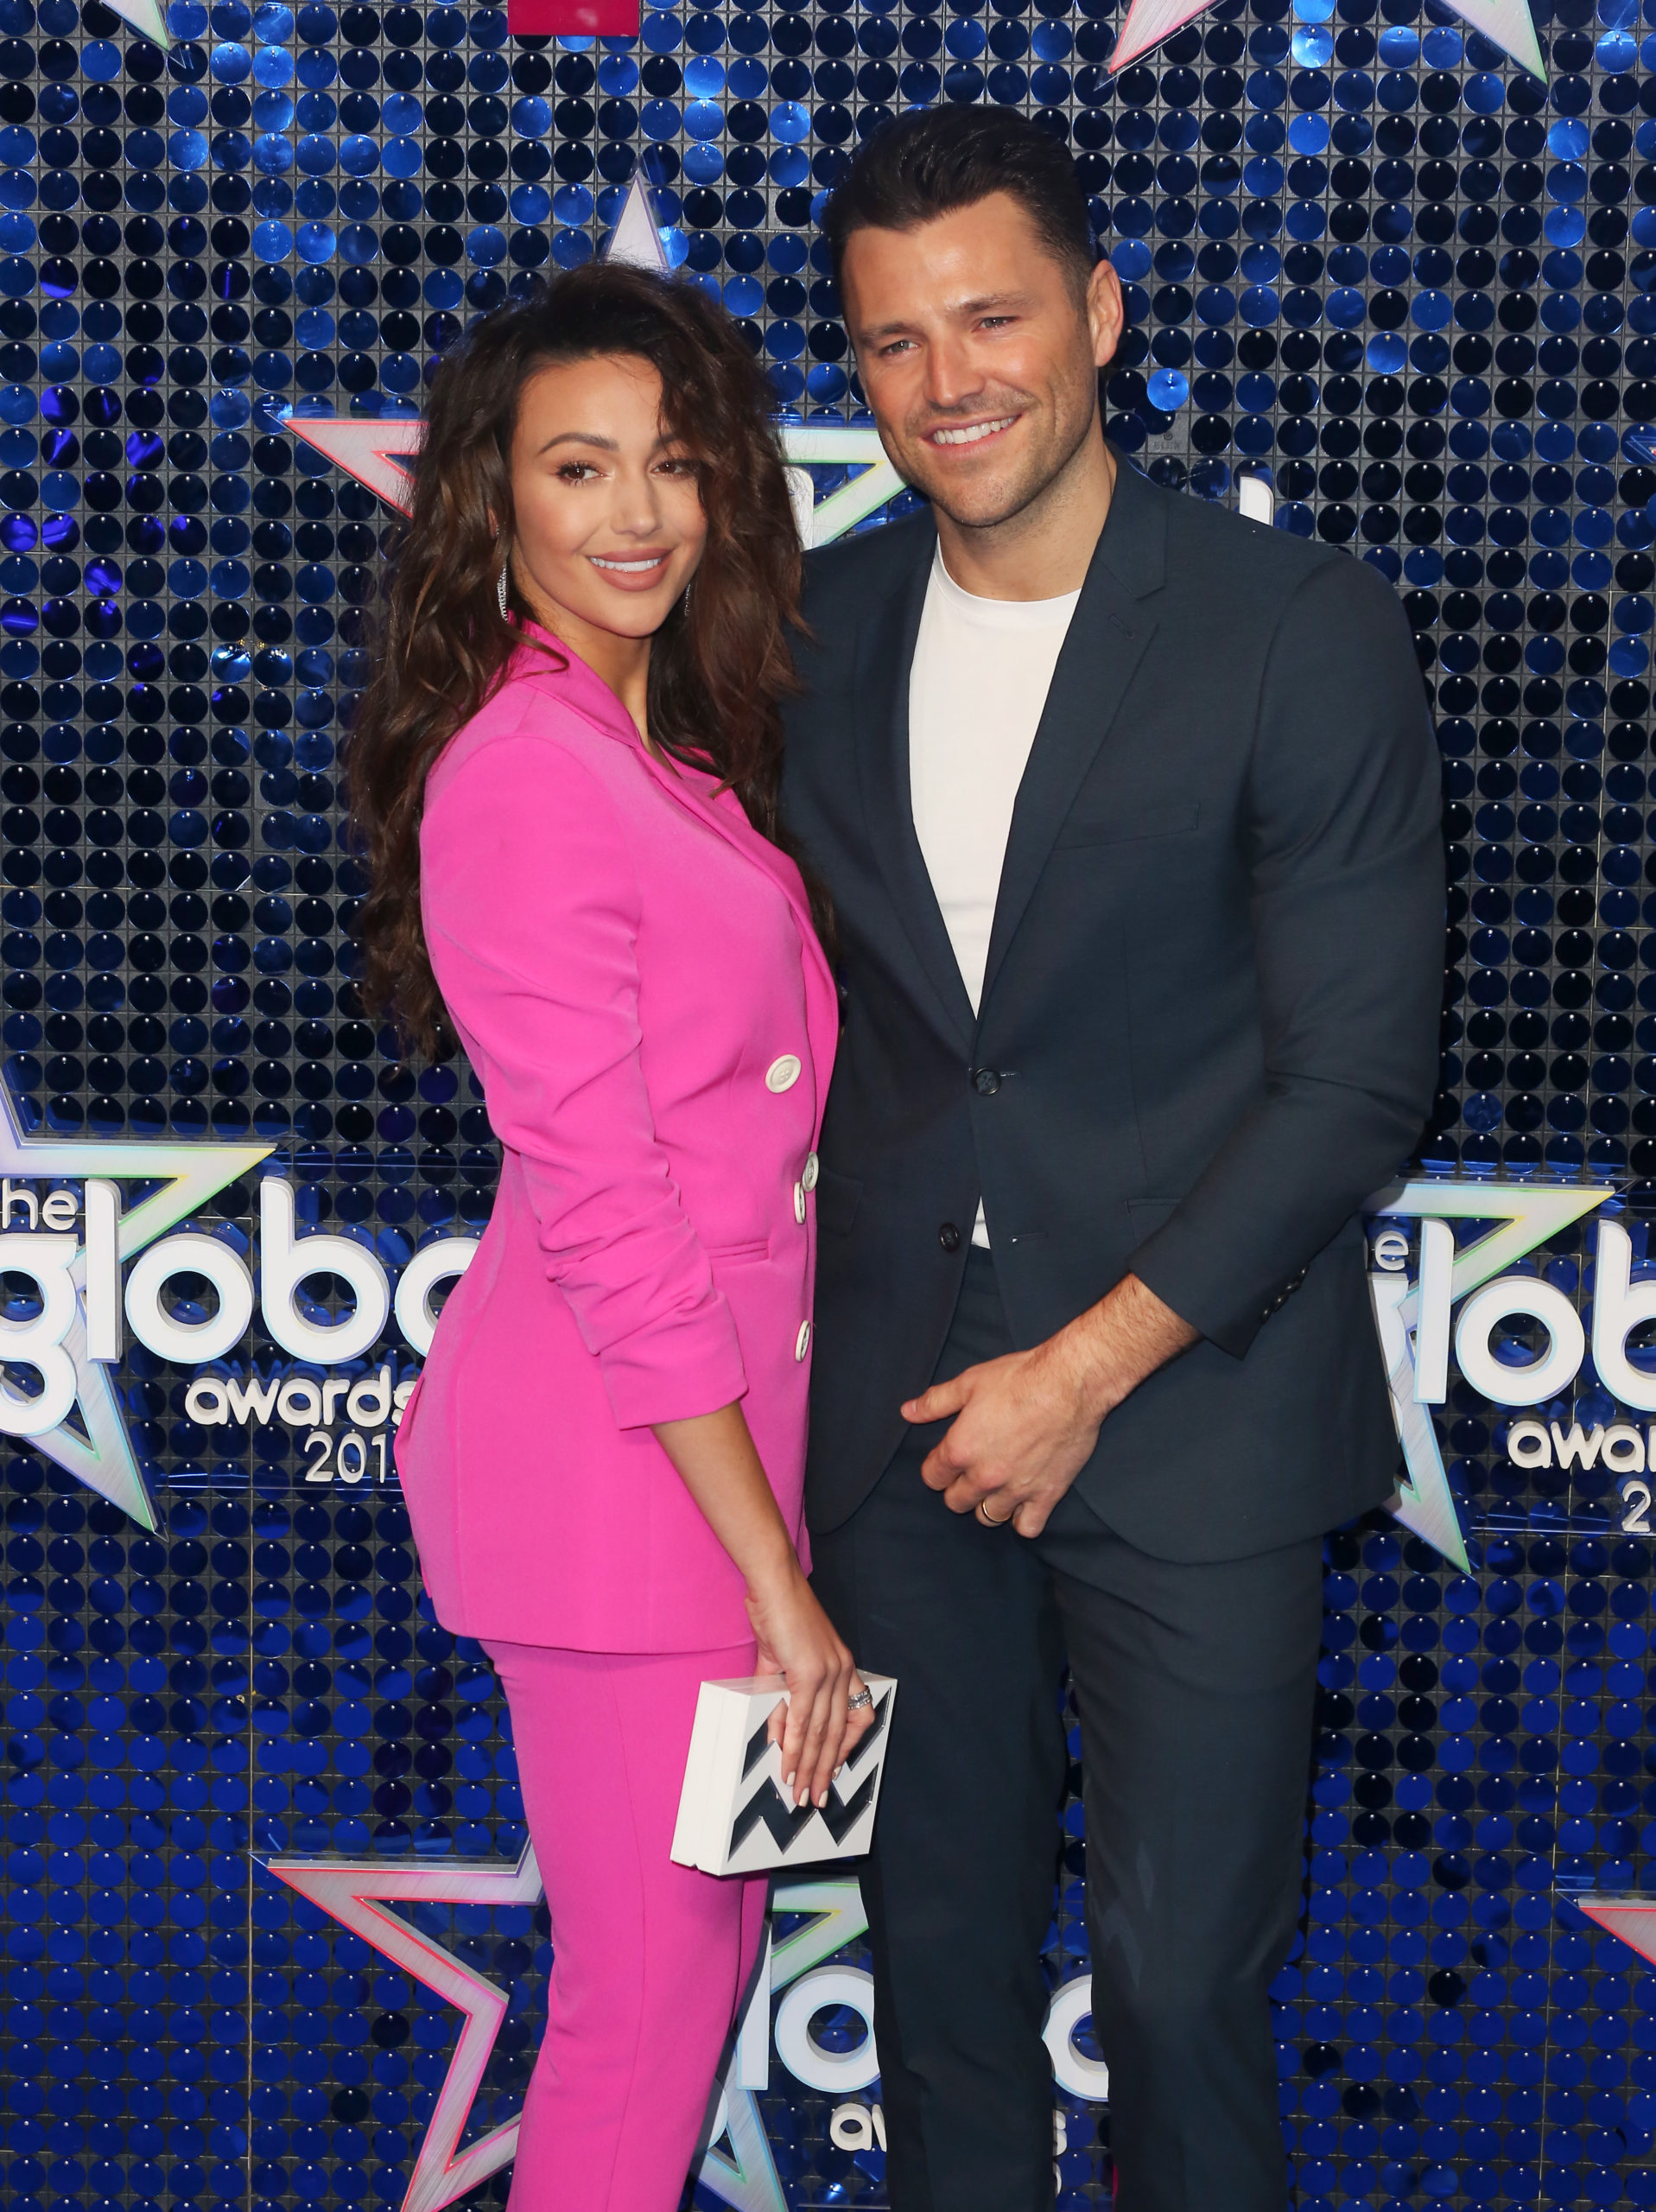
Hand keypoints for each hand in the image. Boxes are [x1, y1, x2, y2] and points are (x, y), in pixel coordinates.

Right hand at [745, 1560, 874, 1808]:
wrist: (774, 1585)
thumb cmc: (778, 1615)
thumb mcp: (783, 1663)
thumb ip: (781, 1698)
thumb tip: (778, 1734)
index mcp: (844, 1668)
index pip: (856, 1717)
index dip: (845, 1748)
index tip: (834, 1771)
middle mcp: (843, 1672)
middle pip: (837, 1733)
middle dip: (825, 1770)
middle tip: (815, 1799)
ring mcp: (828, 1672)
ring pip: (820, 1732)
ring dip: (808, 1767)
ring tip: (799, 1793)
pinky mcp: (809, 1672)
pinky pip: (802, 1718)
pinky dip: (793, 1745)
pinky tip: (787, 1764)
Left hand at [900, 1273, 1196, 1537]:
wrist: (1070, 1384)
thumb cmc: (1019, 1378)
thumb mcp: (969, 1382)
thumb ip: (935, 1402)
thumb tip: (907, 1412)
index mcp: (960, 1450)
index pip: (932, 1477)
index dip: (938, 1467)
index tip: (948, 1458)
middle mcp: (984, 1477)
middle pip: (956, 1501)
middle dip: (960, 1487)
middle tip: (974, 1470)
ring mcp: (1016, 1490)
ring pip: (988, 1517)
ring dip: (988, 1504)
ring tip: (998, 1486)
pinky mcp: (1046, 1495)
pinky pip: (1027, 1527)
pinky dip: (1023, 1519)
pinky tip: (1024, 1503)